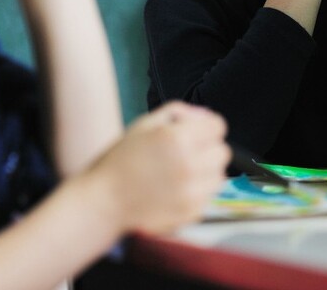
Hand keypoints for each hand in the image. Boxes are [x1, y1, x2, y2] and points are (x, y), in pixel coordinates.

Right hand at [95, 102, 229, 234]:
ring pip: (219, 176)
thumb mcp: (144, 124)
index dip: (206, 127)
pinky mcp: (191, 213)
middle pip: (222, 152)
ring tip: (179, 174)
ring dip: (205, 173)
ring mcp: (192, 193)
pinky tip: (175, 191)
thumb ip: (178, 112)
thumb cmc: (121, 161)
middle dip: (207, 149)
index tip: (194, 133)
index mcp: (178, 138)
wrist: (104, 201)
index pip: (218, 126)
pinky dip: (197, 193)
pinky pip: (208, 197)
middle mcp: (189, 165)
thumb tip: (204, 116)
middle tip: (185, 154)